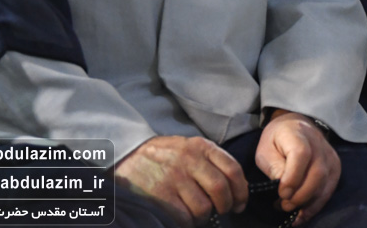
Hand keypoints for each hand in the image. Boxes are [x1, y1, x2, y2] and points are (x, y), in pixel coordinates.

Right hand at [114, 136, 246, 226]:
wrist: (125, 154)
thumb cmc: (162, 155)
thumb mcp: (188, 147)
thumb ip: (211, 161)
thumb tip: (236, 186)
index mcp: (201, 147)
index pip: (233, 169)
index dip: (241, 190)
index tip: (240, 203)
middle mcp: (190, 160)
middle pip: (221, 190)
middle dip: (226, 206)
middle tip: (223, 211)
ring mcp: (174, 178)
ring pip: (204, 207)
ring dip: (204, 216)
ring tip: (198, 214)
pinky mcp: (160, 195)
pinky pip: (184, 217)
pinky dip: (188, 222)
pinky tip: (183, 217)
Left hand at [257, 111, 341, 225]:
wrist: (295, 125)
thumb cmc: (276, 140)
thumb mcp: (266, 150)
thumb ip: (274, 167)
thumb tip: (283, 187)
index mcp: (298, 134)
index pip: (301, 155)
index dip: (292, 177)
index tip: (281, 193)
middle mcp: (319, 144)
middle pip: (317, 172)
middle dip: (300, 195)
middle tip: (284, 205)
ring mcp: (330, 156)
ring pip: (325, 183)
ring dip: (308, 203)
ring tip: (291, 211)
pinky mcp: (335, 167)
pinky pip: (329, 189)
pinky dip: (317, 205)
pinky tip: (303, 214)